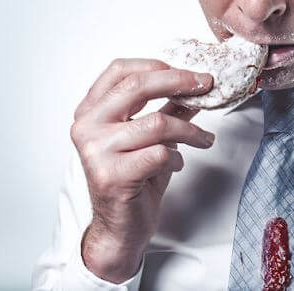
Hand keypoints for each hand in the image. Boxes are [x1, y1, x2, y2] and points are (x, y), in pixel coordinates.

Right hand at [70, 58, 213, 282]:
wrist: (120, 227)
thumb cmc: (134, 178)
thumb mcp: (151, 136)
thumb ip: (168, 108)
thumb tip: (195, 84)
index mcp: (90, 111)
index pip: (119, 70)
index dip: (156, 65)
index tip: (187, 73)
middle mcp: (87, 126)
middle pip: (137, 87)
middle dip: (179, 82)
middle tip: (206, 86)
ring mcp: (96, 151)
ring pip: (158, 123)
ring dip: (190, 131)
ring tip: (204, 140)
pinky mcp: (112, 175)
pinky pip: (160, 154)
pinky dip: (177, 158)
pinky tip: (176, 164)